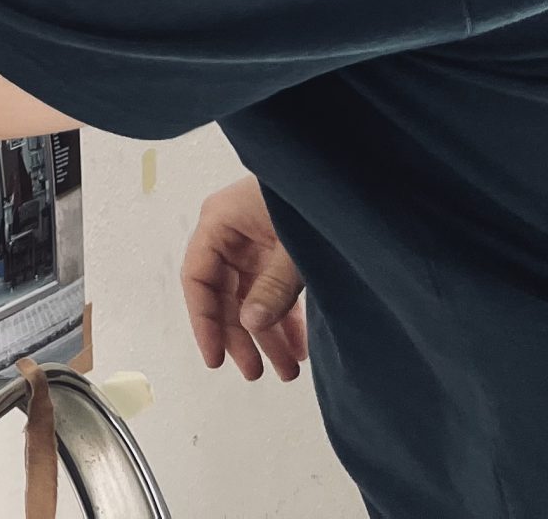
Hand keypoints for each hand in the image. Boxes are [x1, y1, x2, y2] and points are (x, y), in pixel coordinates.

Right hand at [181, 176, 307, 381]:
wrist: (349, 174)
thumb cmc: (310, 200)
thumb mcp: (292, 248)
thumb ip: (271, 288)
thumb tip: (251, 325)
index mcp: (220, 222)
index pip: (198, 278)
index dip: (204, 321)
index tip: (215, 358)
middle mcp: (231, 232)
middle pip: (225, 293)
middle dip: (242, 335)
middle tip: (256, 373)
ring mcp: (256, 241)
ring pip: (252, 296)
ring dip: (267, 333)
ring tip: (287, 371)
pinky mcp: (279, 248)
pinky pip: (274, 289)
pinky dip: (286, 318)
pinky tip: (299, 346)